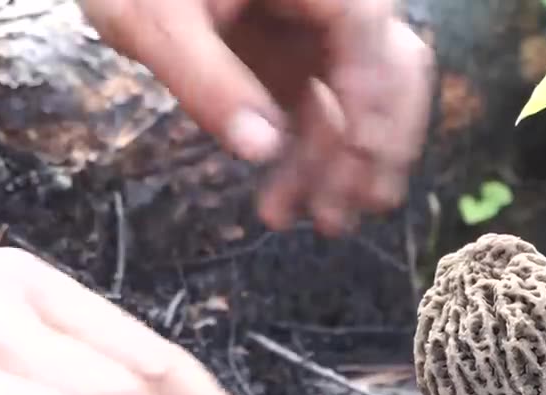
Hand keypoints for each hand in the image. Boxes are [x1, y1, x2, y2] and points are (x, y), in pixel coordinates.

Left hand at [79, 0, 433, 236]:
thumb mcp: (154, 18)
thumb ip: (204, 77)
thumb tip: (262, 148)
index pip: (367, 28)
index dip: (373, 93)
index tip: (359, 153)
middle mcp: (335, 3)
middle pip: (392, 71)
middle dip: (375, 144)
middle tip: (344, 204)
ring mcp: (323, 37)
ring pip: (370, 104)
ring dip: (350, 166)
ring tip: (322, 222)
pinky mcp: (305, 67)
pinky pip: (331, 119)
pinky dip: (315, 163)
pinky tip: (285, 204)